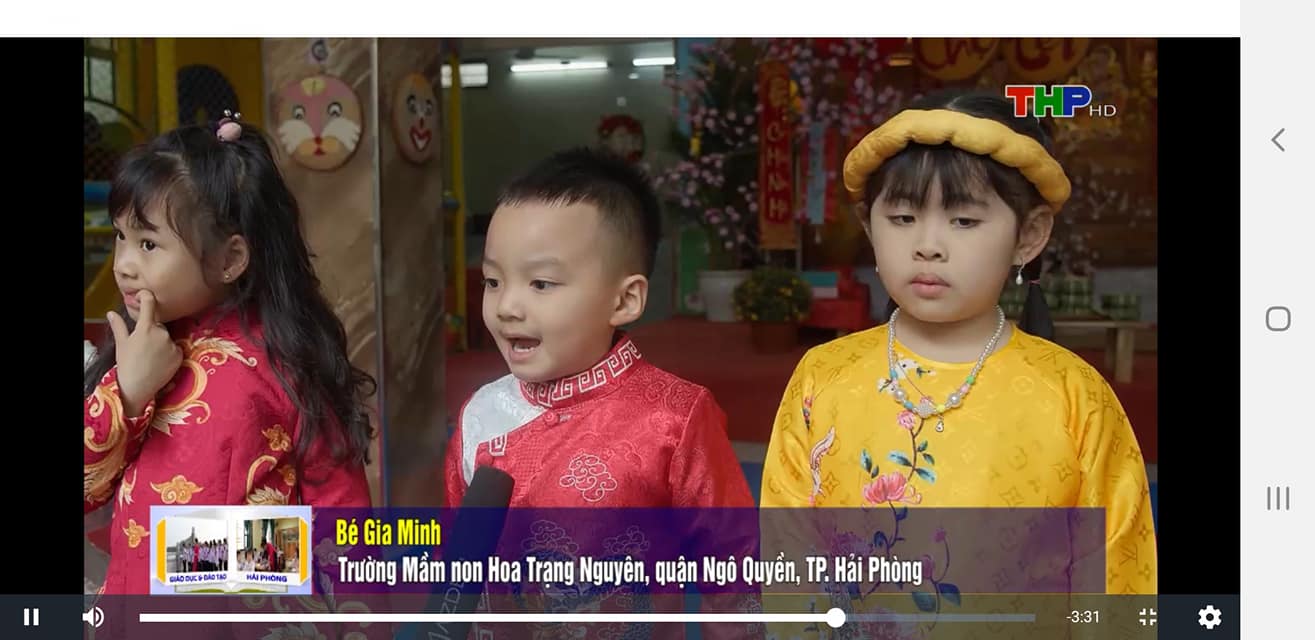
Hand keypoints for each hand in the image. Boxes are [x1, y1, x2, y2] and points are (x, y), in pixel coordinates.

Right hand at [107, 291, 182, 417]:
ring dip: (160, 342)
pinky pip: (175, 348)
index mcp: (145, 328)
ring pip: (166, 337)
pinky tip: (159, 361)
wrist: (138, 387)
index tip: (146, 294)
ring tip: (150, 356)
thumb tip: (111, 313)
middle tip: (142, 345)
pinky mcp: (180, 355)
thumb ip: (119, 326)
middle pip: (158, 325)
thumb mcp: (121, 344)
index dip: (147, 296)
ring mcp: (172, 344)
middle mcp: (162, 333)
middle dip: (151, 330)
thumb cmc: (127, 364)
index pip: (149, 304)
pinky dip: (169, 352)